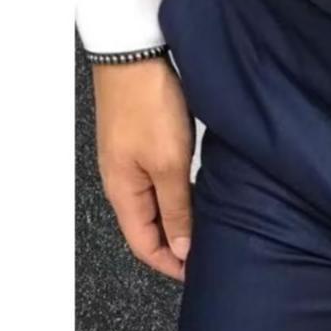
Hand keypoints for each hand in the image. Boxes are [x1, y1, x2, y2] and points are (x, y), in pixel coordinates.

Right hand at [92, 57, 193, 280]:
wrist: (135, 55)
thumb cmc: (148, 106)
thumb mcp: (168, 166)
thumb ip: (175, 210)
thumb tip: (181, 249)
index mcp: (123, 194)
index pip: (143, 247)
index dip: (171, 266)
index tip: (199, 275)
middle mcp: (122, 185)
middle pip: (147, 232)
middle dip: (176, 250)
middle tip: (208, 259)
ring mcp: (130, 167)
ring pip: (154, 211)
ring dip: (178, 226)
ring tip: (207, 235)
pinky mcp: (140, 150)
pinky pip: (157, 189)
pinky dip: (176, 203)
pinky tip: (197, 204)